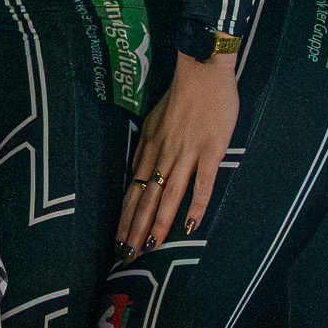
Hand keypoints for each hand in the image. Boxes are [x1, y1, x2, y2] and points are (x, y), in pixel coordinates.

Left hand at [118, 52, 238, 257]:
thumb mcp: (154, 120)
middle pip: (144, 197)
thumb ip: (148, 146)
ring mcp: (185, 154)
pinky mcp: (209, 151)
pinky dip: (195, 205)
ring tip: (148, 248)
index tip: (118, 239)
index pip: (133, 189)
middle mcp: (162, 154)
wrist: (202, 71)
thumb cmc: (181, 95)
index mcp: (149, 148)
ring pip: (167, 195)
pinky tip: (190, 227)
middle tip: (127, 256)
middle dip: (134, 228)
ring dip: (157, 223)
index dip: (125, 216)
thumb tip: (139, 170)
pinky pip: (201, 183)